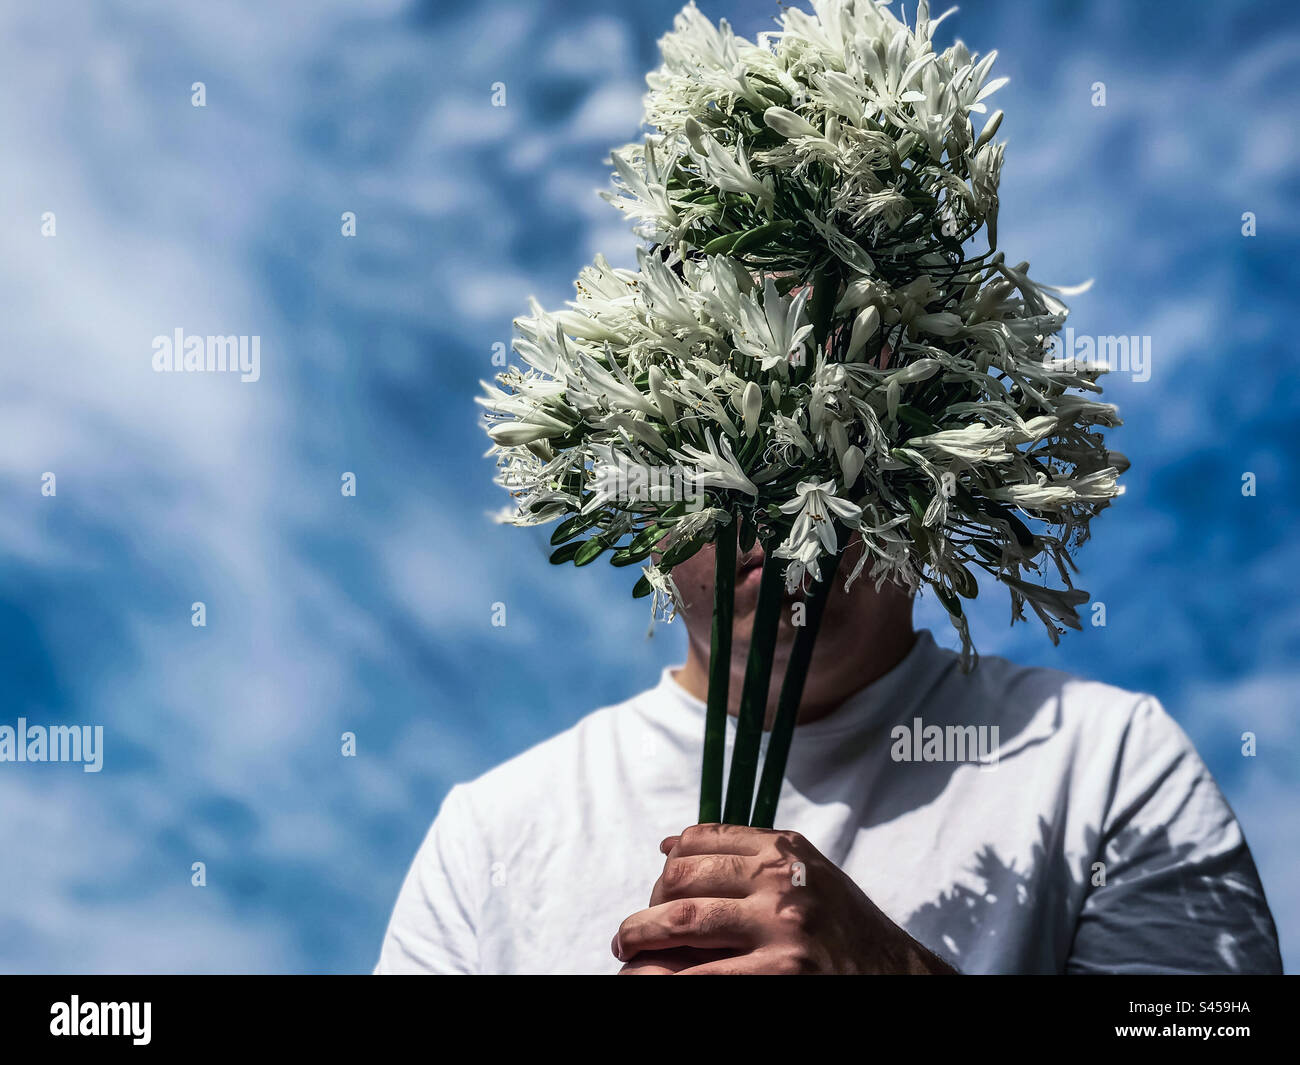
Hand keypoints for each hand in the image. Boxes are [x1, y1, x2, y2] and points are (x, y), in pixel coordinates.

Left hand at [613, 823, 956, 973]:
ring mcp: (781, 928)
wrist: (900, 978)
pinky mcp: (781, 975)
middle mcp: (782, 880)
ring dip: (638, 939)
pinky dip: (666, 980)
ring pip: (679, 922)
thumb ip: (748, 854)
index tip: (659, 892)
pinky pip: (701, 977)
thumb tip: (670, 844)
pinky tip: (652, 983)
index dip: (667, 866)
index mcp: (785, 849)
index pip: (699, 839)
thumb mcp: (809, 874)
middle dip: (646, 906)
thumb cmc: (845, 930)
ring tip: (627, 956)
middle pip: (682, 877)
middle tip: (632, 935)